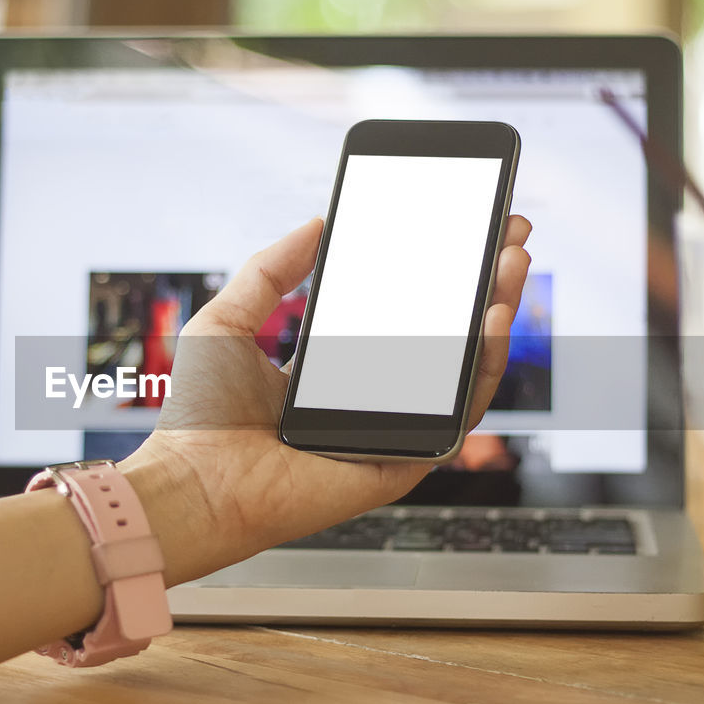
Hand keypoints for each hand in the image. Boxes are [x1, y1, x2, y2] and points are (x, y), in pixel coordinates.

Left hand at [124, 215, 531, 583]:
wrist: (194, 482)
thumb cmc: (199, 416)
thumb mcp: (229, 319)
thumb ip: (269, 270)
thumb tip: (316, 222)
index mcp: (329, 371)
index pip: (397, 317)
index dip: (432, 276)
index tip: (458, 229)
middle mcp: (365, 401)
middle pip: (441, 340)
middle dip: (480, 285)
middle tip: (504, 235)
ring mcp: (388, 431)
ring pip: (461, 373)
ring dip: (495, 317)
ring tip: (510, 263)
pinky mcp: (402, 462)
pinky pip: (457, 415)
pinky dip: (481, 369)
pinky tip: (490, 321)